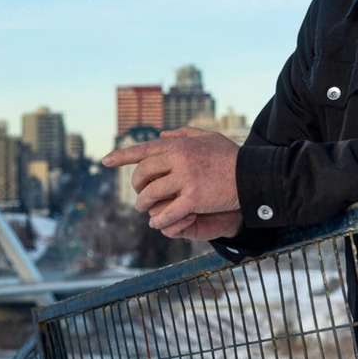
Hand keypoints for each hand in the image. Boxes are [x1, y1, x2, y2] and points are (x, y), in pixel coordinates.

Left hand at [101, 127, 240, 238]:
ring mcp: (185, 179)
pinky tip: (158, 223)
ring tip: (146, 210)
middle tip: (139, 194)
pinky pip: (168, 212)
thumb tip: (161, 134)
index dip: (122, 156)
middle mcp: (179, 159)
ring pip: (151, 194)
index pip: (144, 149)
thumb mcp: (207, 137)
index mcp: (179, 144)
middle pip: (142, 173)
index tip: (105, 161)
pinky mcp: (194, 198)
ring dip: (144, 205)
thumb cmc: (231, 156)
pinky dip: (160, 220)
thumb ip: (183, 134)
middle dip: (136, 186)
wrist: (252, 174)